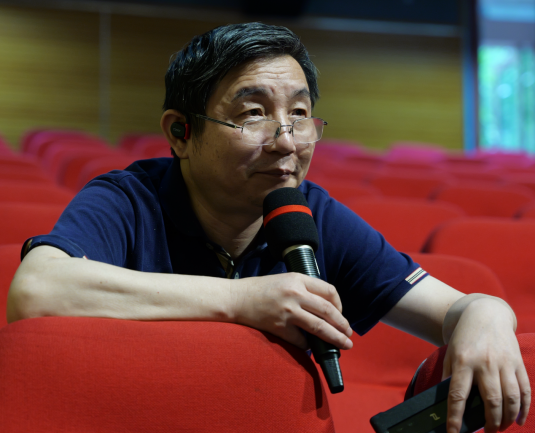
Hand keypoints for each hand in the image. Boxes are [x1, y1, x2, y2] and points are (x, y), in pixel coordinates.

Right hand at [230, 273, 352, 349]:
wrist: (236, 299)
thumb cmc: (259, 289)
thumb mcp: (285, 280)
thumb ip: (304, 289)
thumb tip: (325, 308)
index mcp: (298, 279)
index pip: (329, 291)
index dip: (340, 304)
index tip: (340, 313)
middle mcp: (295, 294)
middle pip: (329, 311)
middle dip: (343, 325)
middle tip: (348, 333)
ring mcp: (288, 311)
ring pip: (320, 327)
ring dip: (336, 338)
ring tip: (344, 344)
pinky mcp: (279, 327)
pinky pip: (301, 340)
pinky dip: (307, 345)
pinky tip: (309, 346)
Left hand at [442, 298, 530, 432]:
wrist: (486, 315)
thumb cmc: (464, 338)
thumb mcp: (450, 353)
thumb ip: (448, 375)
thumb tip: (446, 400)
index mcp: (463, 361)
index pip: (458, 395)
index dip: (455, 417)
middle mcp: (485, 363)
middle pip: (491, 399)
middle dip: (490, 421)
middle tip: (488, 432)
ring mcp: (504, 363)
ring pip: (510, 397)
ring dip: (507, 417)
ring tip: (501, 428)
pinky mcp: (517, 362)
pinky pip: (525, 389)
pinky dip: (524, 407)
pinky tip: (519, 419)